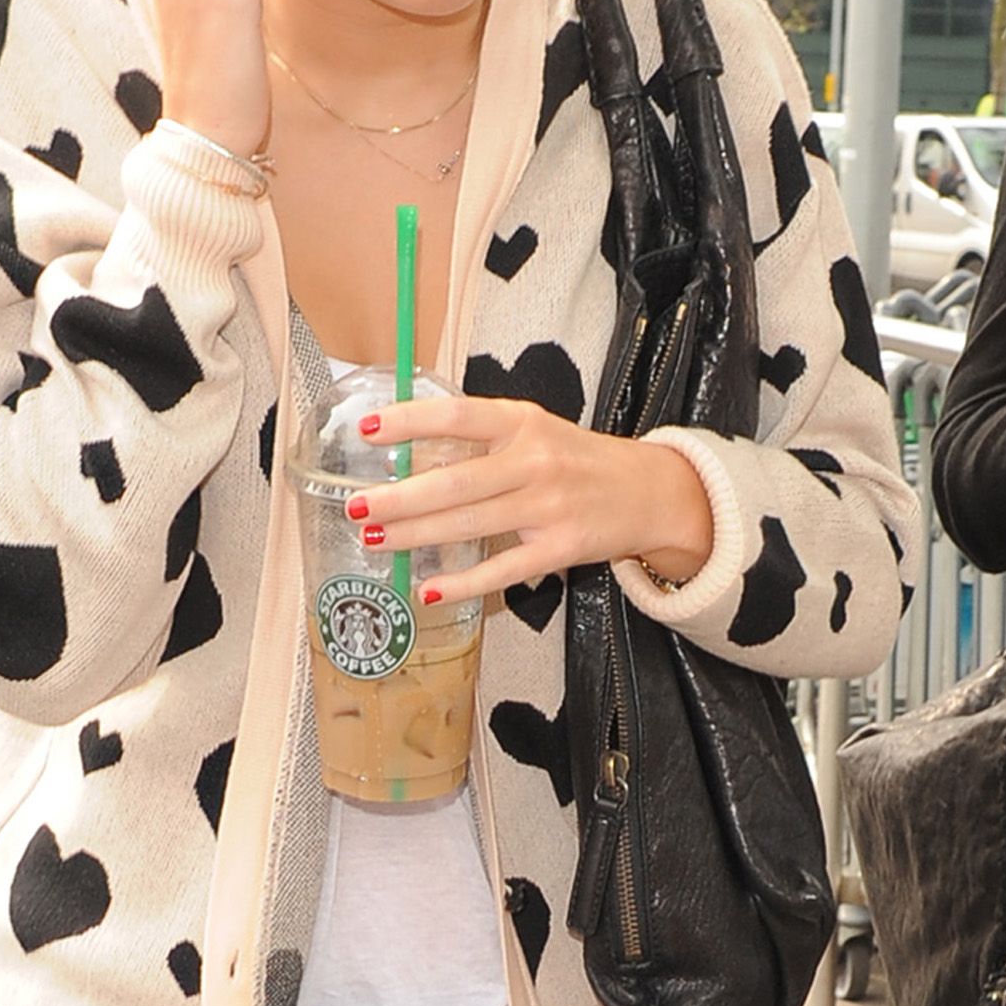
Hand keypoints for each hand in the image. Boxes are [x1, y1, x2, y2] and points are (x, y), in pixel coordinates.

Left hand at [341, 395, 713, 602]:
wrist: (649, 491)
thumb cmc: (577, 460)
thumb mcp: (534, 430)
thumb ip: (481, 438)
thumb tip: (409, 451)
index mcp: (522, 422)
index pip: (457, 416)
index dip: (409, 421)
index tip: (366, 429)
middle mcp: (533, 461)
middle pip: (454, 481)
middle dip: (398, 497)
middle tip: (356, 506)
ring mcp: (546, 508)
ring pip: (468, 525)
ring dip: (415, 535)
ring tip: (376, 540)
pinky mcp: (558, 550)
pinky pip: (499, 571)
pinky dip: (461, 583)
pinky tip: (427, 589)